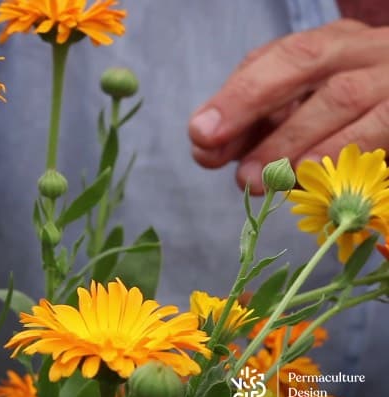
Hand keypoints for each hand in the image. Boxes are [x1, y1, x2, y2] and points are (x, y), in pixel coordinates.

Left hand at [189, 19, 388, 192]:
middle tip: (209, 144)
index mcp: (331, 45)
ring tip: (252, 179)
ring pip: (339, 97)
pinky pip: (377, 128)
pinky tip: (304, 174)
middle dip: (246, 101)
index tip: (199, 133)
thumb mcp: (304, 112)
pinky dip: (336, 151)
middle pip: (301, 59)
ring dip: (286, 141)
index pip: (275, 58)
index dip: (233, 95)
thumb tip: (203, 148)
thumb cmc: (356, 120)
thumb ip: (256, 125)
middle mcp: (362, 51)